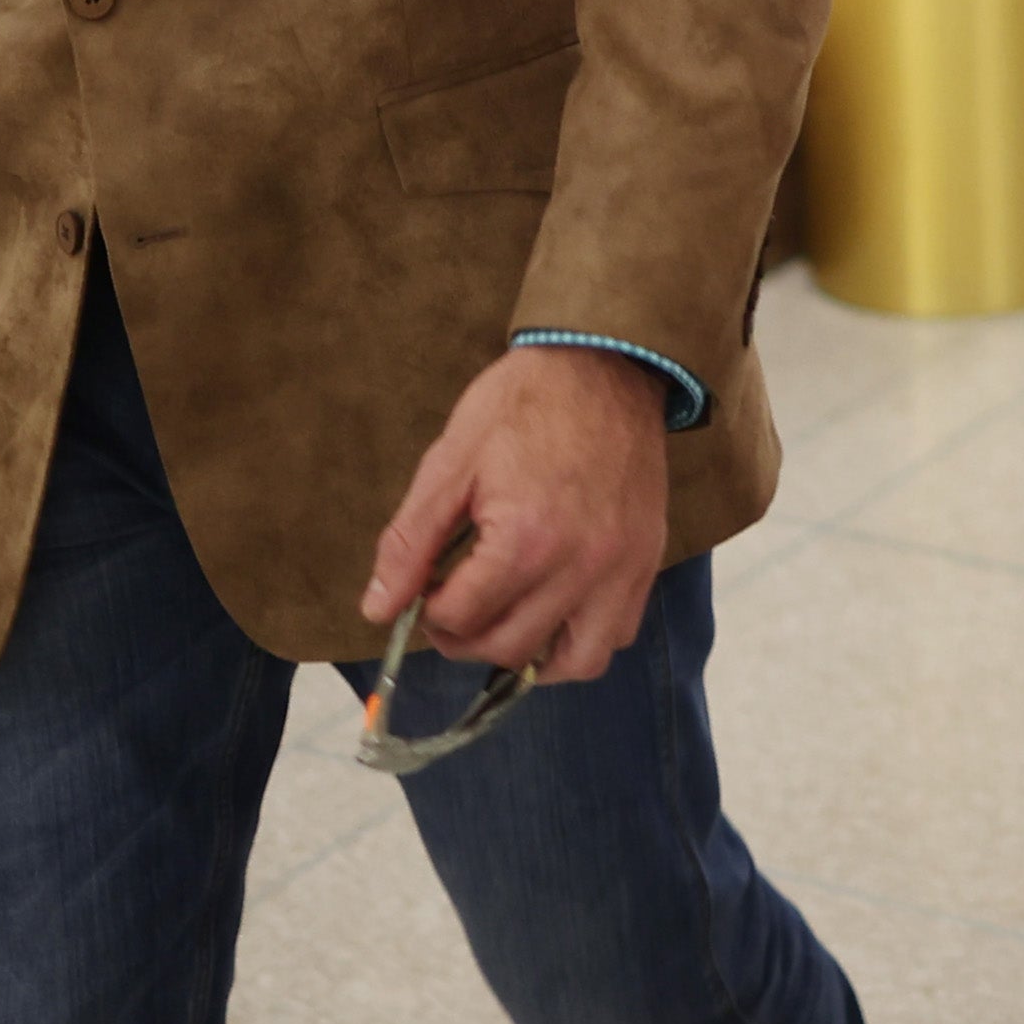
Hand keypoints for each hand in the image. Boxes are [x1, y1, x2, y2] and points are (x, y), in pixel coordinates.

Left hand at [360, 343, 670, 682]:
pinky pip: (617, 634)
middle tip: (451, 606)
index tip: (425, 588)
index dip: (426, 610)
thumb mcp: (451, 462)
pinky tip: (553, 611)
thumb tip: (377, 609)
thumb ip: (411, 543)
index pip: (460, 618)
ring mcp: (621, 567)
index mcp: (526, 539)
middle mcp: (581, 566)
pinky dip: (582, 640)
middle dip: (464, 637)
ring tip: (503, 622)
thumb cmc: (524, 403)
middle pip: (508, 647)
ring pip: (573, 662)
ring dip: (528, 657)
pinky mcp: (646, 559)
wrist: (606, 361)